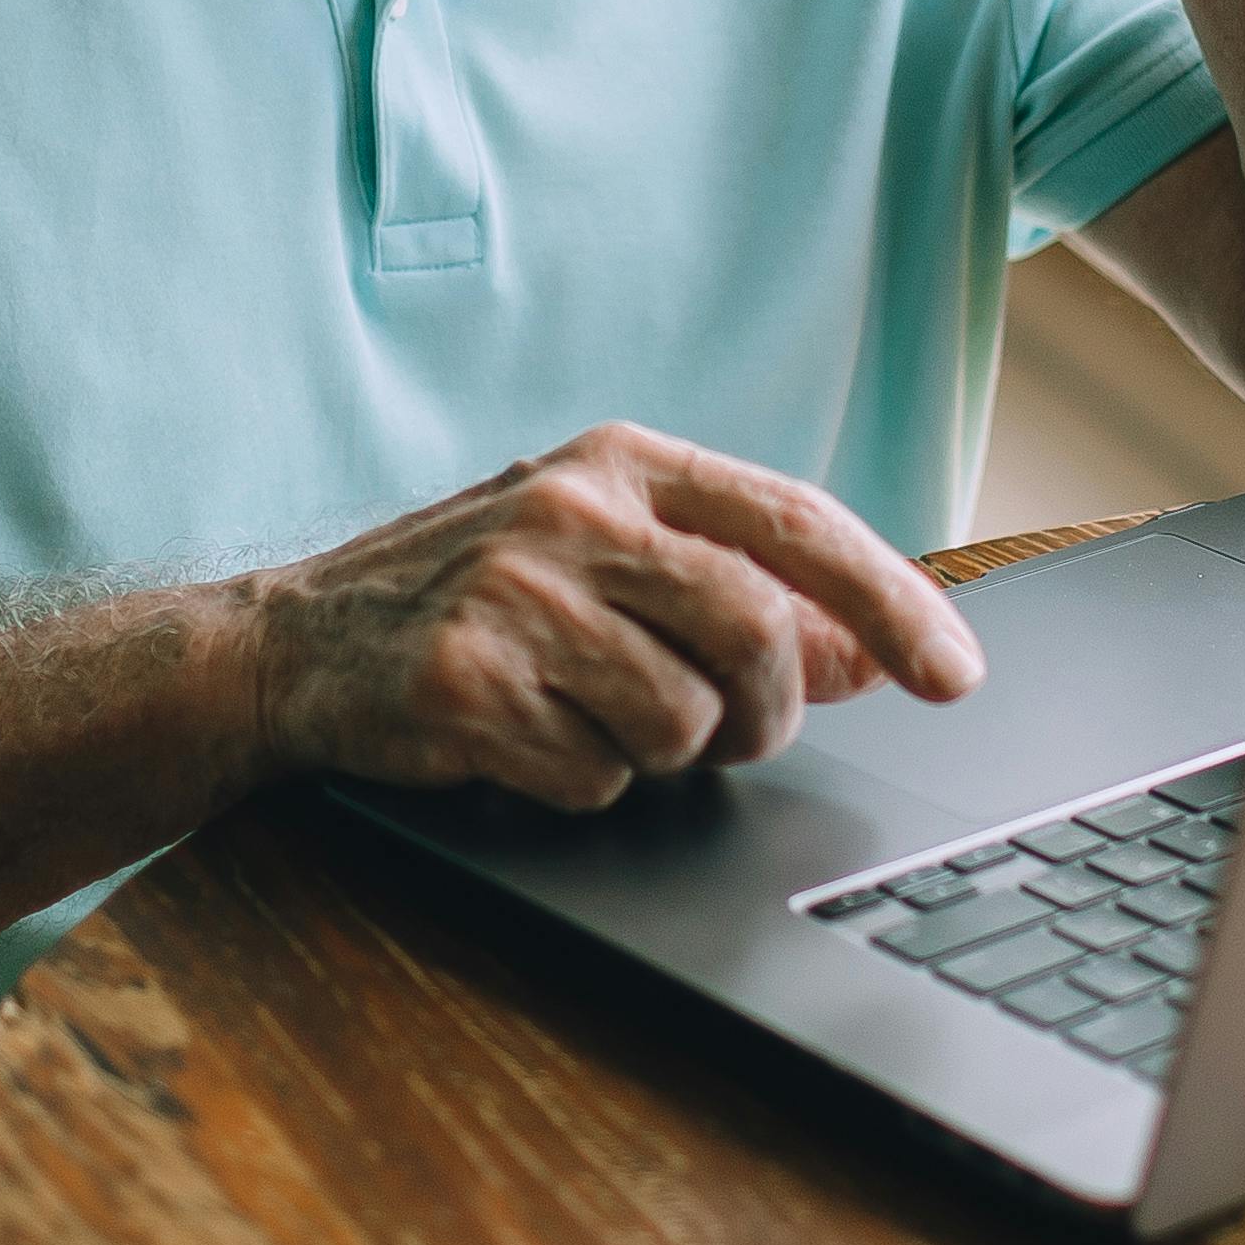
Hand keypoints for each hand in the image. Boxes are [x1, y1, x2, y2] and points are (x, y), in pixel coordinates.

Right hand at [241, 421, 984, 809]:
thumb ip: (739, 594)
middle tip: (732, 735)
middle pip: (755, 632)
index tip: (954, 674)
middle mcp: (571, 509)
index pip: (797, 522)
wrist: (290, 646)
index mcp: (623, 461)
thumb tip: (870, 651)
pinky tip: (522, 741)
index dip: (893, 602)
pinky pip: (597, 776)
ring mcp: (513, 594)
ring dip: (661, 753)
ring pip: (683, 721)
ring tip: (589, 716)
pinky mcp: (464, 682)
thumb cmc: (473, 598)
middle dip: (767, 713)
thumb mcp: (609, 565)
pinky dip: (580, 783)